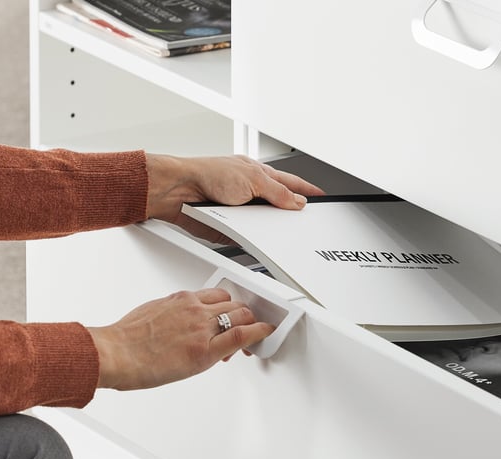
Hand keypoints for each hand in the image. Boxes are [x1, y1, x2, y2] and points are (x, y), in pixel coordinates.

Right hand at [87, 288, 273, 390]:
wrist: (115, 353)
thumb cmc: (126, 340)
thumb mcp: (151, 313)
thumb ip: (172, 314)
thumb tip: (180, 322)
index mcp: (180, 299)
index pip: (216, 295)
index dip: (229, 306)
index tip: (232, 314)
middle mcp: (194, 309)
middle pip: (233, 304)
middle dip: (243, 316)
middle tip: (244, 330)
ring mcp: (201, 327)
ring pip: (241, 315)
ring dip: (251, 325)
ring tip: (253, 338)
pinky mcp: (205, 349)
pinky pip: (241, 335)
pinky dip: (259, 332)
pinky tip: (266, 333)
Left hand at [145, 154, 324, 235]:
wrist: (179, 191)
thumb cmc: (207, 174)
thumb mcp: (252, 179)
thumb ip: (277, 192)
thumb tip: (297, 201)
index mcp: (260, 175)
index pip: (290, 184)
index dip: (307, 191)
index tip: (321, 197)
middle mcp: (252, 192)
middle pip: (279, 207)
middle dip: (291, 216)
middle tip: (305, 224)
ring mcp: (242, 210)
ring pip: (265, 225)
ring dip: (271, 230)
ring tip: (281, 235)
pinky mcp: (231, 227)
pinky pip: (249, 238)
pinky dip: (255, 241)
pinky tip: (260, 243)